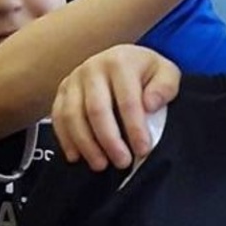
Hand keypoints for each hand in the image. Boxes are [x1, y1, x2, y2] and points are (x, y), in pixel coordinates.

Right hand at [53, 46, 179, 169]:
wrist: (125, 60)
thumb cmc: (147, 72)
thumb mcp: (167, 74)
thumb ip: (165, 87)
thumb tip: (150, 104)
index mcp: (120, 62)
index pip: (127, 100)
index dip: (134, 128)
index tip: (142, 150)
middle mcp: (93, 68)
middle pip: (96, 110)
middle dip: (109, 141)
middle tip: (122, 162)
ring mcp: (74, 79)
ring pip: (73, 116)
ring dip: (86, 145)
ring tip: (101, 165)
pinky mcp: (62, 91)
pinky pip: (58, 117)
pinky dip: (65, 139)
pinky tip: (77, 157)